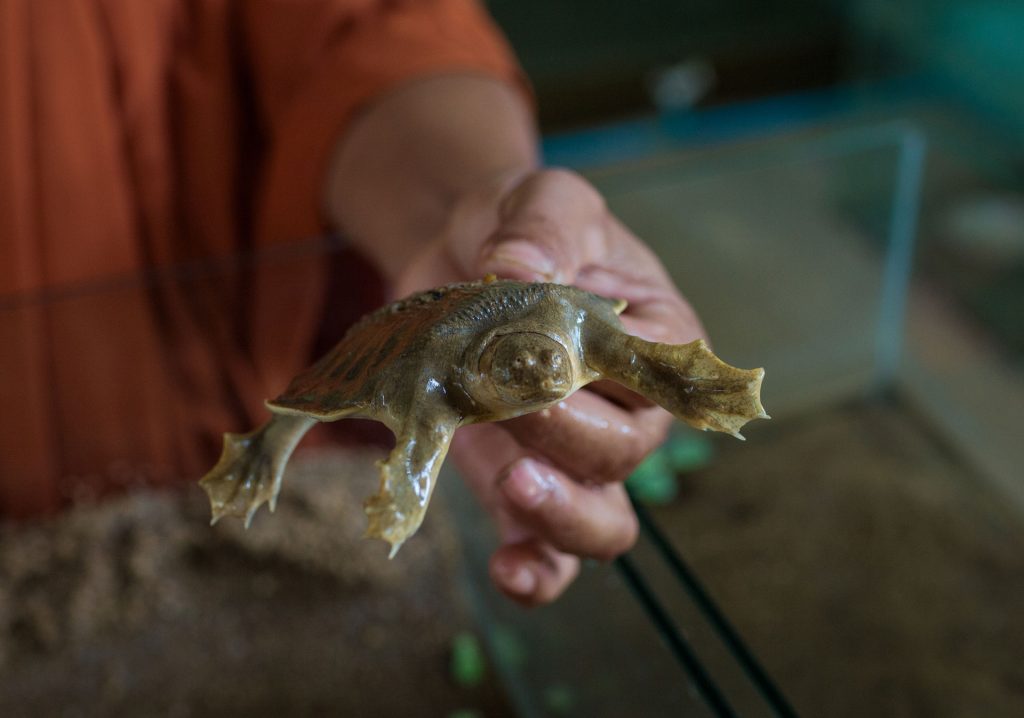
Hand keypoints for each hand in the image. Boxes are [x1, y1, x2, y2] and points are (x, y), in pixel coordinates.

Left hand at [392, 168, 705, 605]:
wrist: (463, 255)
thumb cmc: (520, 224)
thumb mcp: (539, 197)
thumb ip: (541, 227)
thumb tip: (521, 271)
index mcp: (655, 334)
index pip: (663, 370)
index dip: (616, 369)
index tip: (551, 342)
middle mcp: (627, 406)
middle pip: (624, 449)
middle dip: (563, 428)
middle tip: (500, 389)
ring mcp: (573, 454)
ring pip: (602, 520)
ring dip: (563, 515)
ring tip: (516, 483)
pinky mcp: (517, 483)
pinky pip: (545, 552)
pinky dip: (534, 572)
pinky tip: (508, 572)